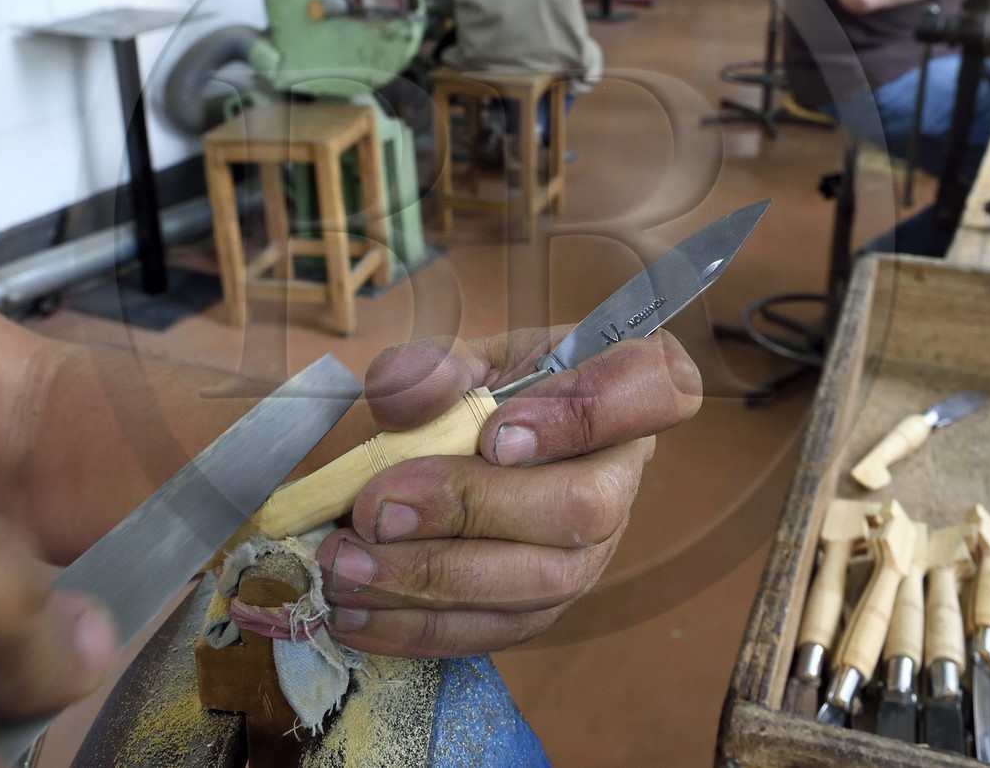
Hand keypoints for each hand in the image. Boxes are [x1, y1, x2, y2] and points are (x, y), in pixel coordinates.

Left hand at [317, 328, 701, 656]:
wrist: (467, 450)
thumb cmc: (474, 393)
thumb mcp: (453, 358)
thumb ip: (431, 367)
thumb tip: (415, 396)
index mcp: (616, 391)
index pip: (644, 392)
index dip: (575, 418)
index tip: (494, 433)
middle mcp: (620, 477)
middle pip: (581, 508)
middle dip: (469, 511)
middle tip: (376, 511)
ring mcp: (590, 555)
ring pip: (537, 584)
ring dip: (430, 582)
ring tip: (345, 569)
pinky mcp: (543, 609)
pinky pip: (495, 632)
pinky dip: (416, 629)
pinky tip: (355, 615)